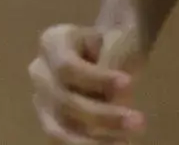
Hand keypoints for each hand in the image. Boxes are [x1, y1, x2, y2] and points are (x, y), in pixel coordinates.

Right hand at [29, 23, 145, 142]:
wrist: (106, 54)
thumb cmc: (113, 45)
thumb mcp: (117, 44)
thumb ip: (112, 66)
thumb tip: (114, 100)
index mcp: (52, 43)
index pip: (66, 65)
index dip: (95, 79)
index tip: (129, 83)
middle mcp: (39, 72)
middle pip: (62, 100)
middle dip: (101, 115)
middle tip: (139, 121)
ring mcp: (41, 99)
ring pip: (57, 128)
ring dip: (92, 140)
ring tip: (125, 142)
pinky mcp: (50, 121)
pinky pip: (60, 141)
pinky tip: (114, 144)